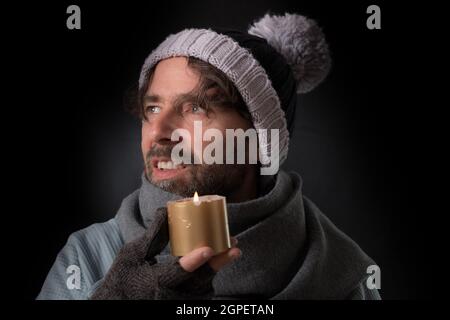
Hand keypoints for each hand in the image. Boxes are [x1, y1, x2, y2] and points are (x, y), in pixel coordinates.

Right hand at [91, 207, 240, 299]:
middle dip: (218, 264)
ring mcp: (178, 304)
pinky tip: (217, 262)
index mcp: (154, 283)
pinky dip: (210, 277)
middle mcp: (168, 297)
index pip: (176, 273)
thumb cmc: (124, 276)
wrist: (119, 302)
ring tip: (231, 251)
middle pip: (199, 281)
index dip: (194, 262)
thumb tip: (167, 210)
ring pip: (204, 288)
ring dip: (217, 269)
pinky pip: (202, 293)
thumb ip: (153, 235)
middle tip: (234, 248)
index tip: (207, 249)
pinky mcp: (183, 306)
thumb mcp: (132, 254)